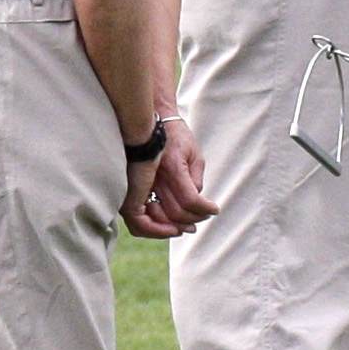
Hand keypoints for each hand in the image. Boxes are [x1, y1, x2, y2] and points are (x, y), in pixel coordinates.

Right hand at [127, 118, 219, 239]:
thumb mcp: (194, 155)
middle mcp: (154, 179)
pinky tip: (169, 222)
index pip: (190, 199)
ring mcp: (141, 186)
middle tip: (204, 217)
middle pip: (175, 213)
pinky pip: (141, 217)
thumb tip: (195, 202)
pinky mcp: (133, 190)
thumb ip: (195, 180)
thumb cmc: (176, 136)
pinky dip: (156, 224)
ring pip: (157, 219)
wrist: (150, 123)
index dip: (205, 209)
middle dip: (193, 219)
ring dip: (174, 227)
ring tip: (187, 226)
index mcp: (172, 167)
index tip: (215, 210)